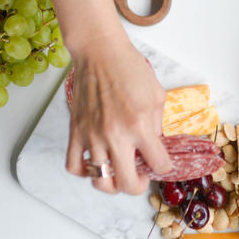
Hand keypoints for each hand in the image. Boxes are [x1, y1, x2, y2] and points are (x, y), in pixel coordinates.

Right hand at [65, 33, 171, 194]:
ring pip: (100, 182)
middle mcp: (115, 134)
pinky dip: (85, 172)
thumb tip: (154, 146)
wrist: (99, 52)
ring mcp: (92, 135)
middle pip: (127, 184)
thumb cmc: (129, 68)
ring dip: (113, 183)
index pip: (159, 164)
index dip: (164, 166)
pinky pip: (74, 166)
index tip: (160, 161)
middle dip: (138, 186)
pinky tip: (96, 163)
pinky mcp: (76, 131)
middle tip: (140, 176)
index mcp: (140, 124)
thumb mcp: (156, 95)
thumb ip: (157, 125)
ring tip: (118, 172)